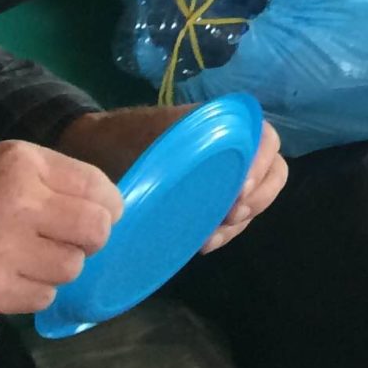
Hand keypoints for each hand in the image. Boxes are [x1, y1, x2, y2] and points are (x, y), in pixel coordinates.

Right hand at [0, 141, 121, 319]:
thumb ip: (42, 181)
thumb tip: (100, 203)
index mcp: (21, 163)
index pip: (99, 187)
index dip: (107, 207)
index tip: (99, 218)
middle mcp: (19, 201)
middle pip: (96, 230)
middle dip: (89, 240)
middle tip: (66, 244)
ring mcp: (3, 248)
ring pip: (72, 267)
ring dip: (55, 269)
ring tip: (25, 262)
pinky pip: (42, 296)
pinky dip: (32, 293)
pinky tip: (5, 280)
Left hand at [57, 107, 287, 252]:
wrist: (95, 149)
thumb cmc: (121, 139)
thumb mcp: (148, 138)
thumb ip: (173, 155)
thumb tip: (189, 188)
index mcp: (223, 124)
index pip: (265, 139)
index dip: (261, 164)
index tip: (238, 191)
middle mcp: (231, 147)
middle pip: (272, 170)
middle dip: (259, 198)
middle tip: (230, 216)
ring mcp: (223, 174)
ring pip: (256, 196)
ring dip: (242, 219)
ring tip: (211, 238)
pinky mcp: (210, 196)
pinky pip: (235, 213)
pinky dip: (227, 230)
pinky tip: (205, 243)